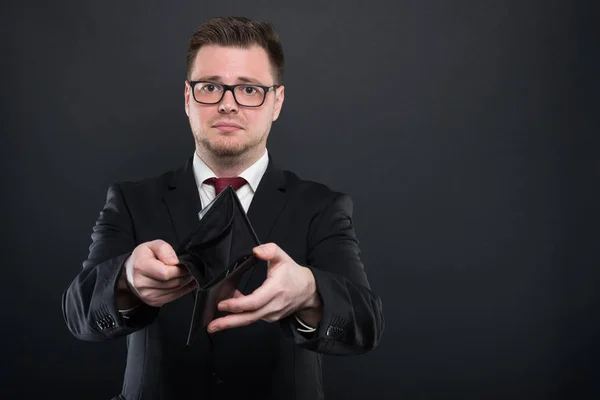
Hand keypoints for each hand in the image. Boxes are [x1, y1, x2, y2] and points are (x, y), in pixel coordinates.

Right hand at [118, 239, 195, 307]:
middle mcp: (141, 283)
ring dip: (185, 283)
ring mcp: (147, 294)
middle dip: (184, 275)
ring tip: (186, 274)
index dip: (179, 269)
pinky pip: (173, 297)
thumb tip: (174, 261)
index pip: (166, 273)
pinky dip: (182, 290)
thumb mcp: (153, 245)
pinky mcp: (153, 301)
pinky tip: (185, 282)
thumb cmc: (144, 257)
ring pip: (175, 290)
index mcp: (141, 266)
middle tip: (188, 269)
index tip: (184, 264)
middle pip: (172, 282)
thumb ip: (164, 249)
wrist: (132, 272)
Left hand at [207, 243, 321, 332]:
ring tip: (215, 321)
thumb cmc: (293, 275)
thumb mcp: (283, 257)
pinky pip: (252, 317)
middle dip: (228, 322)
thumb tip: (256, 251)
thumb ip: (270, 250)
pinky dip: (240, 314)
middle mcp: (273, 305)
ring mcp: (271, 314)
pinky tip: (230, 308)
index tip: (222, 303)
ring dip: (231, 319)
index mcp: (275, 290)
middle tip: (212, 326)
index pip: (254, 301)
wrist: (308, 291)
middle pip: (248, 317)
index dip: (237, 304)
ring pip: (249, 319)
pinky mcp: (269, 317)